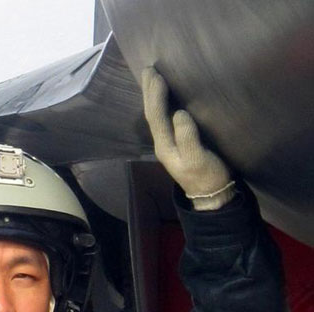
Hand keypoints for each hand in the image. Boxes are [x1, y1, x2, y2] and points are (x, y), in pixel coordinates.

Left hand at [142, 67, 234, 209]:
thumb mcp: (198, 160)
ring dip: (153, 95)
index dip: (155, 95)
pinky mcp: (177, 141)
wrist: (211, 194)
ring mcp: (169, 142)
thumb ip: (188, 138)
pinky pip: (165, 117)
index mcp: (165, 145)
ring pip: (156, 115)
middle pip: (152, 113)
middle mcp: (163, 142)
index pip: (156, 116)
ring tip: (152, 77)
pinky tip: (165, 95)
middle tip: (148, 69)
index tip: (156, 75)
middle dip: (149, 91)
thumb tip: (179, 114)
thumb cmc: (206, 176)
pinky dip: (162, 103)